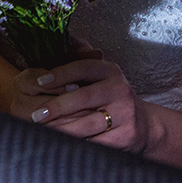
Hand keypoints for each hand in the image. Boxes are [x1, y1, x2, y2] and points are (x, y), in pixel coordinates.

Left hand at [11, 58, 151, 153]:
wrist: (144, 125)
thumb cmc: (114, 97)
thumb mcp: (102, 75)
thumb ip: (82, 57)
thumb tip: (65, 38)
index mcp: (111, 71)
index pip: (83, 68)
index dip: (60, 74)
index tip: (40, 81)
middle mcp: (119, 90)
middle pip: (84, 97)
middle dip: (57, 106)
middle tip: (36, 114)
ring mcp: (124, 114)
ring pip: (87, 123)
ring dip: (62, 129)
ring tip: (43, 131)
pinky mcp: (124, 136)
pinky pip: (95, 142)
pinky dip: (77, 144)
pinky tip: (62, 145)